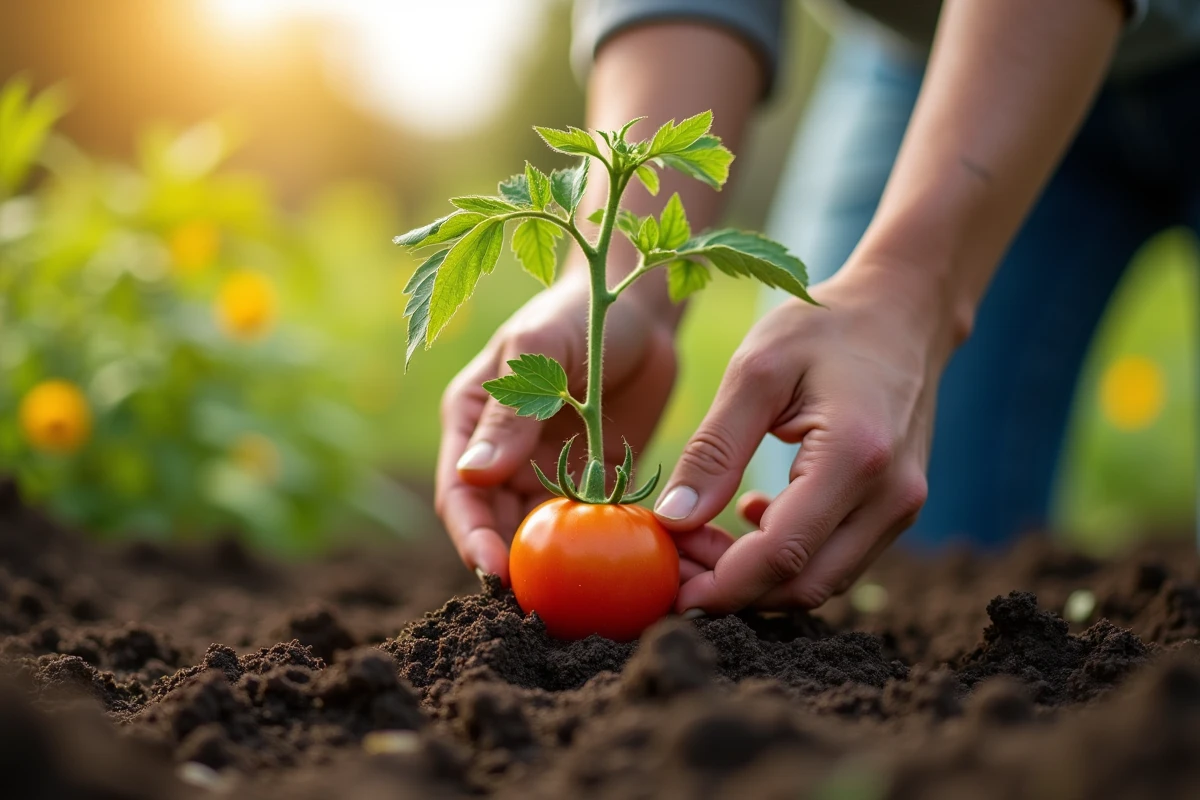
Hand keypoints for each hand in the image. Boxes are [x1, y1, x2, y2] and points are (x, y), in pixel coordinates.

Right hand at [437, 274, 676, 582]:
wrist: (637, 307)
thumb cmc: (578, 313)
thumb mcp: (540, 349)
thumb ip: (510, 409)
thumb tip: (475, 474)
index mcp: (470, 423)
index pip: (460, 495)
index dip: (472, 538)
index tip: (495, 572)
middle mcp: (502, 456)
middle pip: (497, 527)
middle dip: (514, 567)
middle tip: (542, 605)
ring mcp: (546, 472)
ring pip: (542, 536)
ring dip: (557, 567)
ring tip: (583, 600)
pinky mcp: (591, 482)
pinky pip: (590, 526)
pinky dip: (602, 549)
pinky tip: (625, 568)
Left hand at [654, 264, 956, 613]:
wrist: (902, 313)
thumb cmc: (825, 329)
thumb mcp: (756, 371)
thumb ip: (714, 448)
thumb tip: (672, 518)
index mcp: (856, 457)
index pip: (782, 554)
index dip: (719, 583)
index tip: (665, 582)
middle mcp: (891, 496)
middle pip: (803, 585)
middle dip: (731, 588)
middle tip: (674, 558)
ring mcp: (902, 508)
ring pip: (821, 581)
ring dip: (755, 577)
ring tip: (700, 534)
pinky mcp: (897, 510)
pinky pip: (837, 559)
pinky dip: (786, 557)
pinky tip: (750, 513)